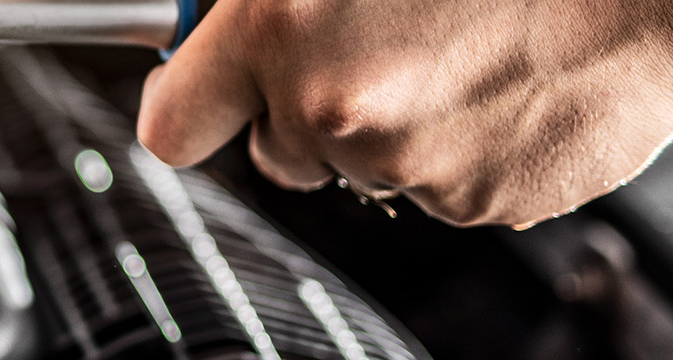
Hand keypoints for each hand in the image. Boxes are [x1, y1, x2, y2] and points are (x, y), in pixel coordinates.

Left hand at [140, 0, 672, 227]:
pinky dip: (462, 148)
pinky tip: (500, 84)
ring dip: (391, 126)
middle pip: (273, 153)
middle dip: (303, 110)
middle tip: (369, 48)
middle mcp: (331, 107)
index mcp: (278, 30)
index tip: (205, 91)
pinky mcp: (477, 202)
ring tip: (457, 49)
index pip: (173, 124)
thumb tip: (204, 24)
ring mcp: (406, 163)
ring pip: (361, 169)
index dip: (192, 105)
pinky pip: (441, 189)